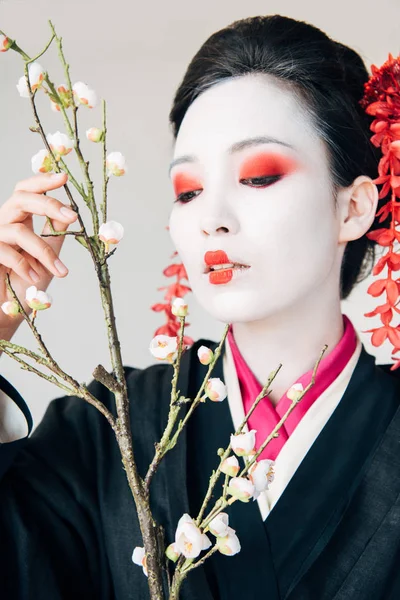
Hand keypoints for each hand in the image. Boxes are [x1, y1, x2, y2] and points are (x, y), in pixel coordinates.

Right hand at [0, 172, 76, 341]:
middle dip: (48, 204)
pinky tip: (34, 276)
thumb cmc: (27, 281)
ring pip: (20, 232)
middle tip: (73, 216)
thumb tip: (69, 213)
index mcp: (20, 218)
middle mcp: (4, 222)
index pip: (28, 191)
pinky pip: (6, 252)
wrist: (7, 308)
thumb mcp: (47, 255)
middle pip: (21, 198)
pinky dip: (24, 265)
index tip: (64, 177)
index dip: (43, 181)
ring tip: (60, 271)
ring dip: (44, 252)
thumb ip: (54, 233)